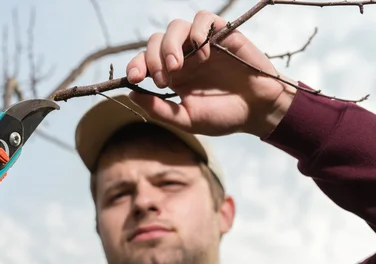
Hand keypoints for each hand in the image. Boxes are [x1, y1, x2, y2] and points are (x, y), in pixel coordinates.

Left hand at [126, 11, 296, 137]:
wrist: (258, 112)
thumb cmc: (223, 116)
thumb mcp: (187, 120)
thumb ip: (160, 109)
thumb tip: (130, 94)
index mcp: (172, 76)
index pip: (145, 61)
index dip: (135, 66)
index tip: (135, 79)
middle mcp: (184, 56)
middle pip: (155, 41)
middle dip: (152, 59)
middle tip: (165, 80)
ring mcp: (202, 44)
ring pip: (176, 26)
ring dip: (170, 45)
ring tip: (178, 66)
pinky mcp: (222, 34)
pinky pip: (203, 19)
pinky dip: (198, 33)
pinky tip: (203, 56)